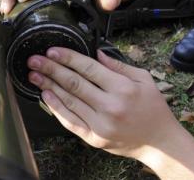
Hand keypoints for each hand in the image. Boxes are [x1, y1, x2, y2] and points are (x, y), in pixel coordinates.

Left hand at [27, 48, 179, 158]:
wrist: (159, 141)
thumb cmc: (153, 108)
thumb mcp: (144, 79)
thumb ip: (119, 65)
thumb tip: (97, 53)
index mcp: (123, 88)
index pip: (89, 68)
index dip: (68, 58)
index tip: (52, 50)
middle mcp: (110, 106)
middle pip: (74, 83)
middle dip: (51, 69)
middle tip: (34, 60)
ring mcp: (101, 124)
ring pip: (69, 101)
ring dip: (49, 86)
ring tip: (34, 75)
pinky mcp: (94, 138)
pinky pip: (70, 121)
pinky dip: (56, 108)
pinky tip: (46, 96)